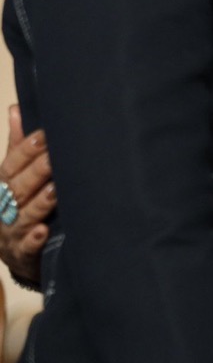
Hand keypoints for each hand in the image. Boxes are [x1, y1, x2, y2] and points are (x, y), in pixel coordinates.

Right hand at [0, 104, 55, 285]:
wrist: (20, 253)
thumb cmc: (22, 204)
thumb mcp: (16, 175)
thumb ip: (17, 146)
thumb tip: (16, 108)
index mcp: (4, 185)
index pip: (11, 164)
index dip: (26, 150)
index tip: (46, 135)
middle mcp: (4, 207)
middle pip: (18, 187)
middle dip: (36, 172)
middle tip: (55, 158)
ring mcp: (11, 232)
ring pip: (23, 216)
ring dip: (39, 203)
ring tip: (56, 191)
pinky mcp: (23, 254)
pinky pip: (27, 247)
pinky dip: (34, 238)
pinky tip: (43, 231)